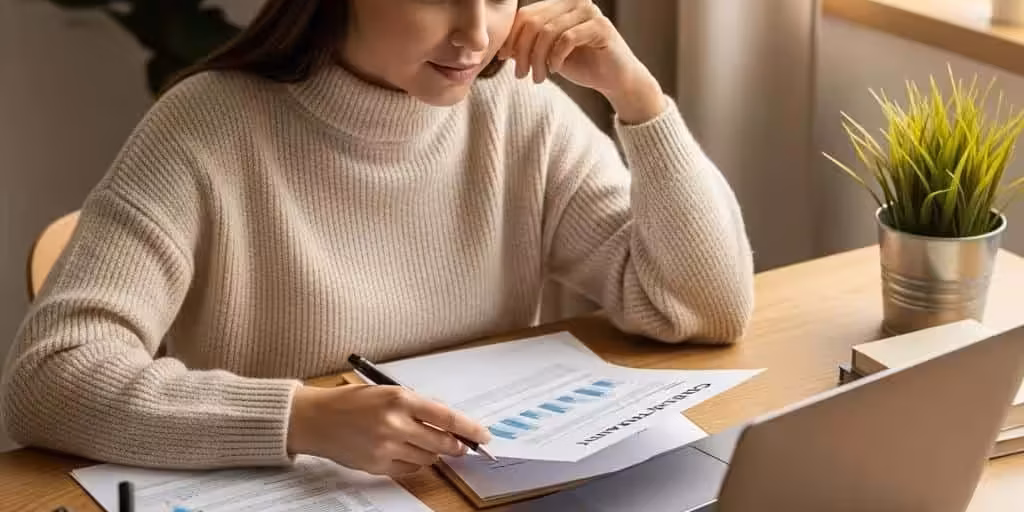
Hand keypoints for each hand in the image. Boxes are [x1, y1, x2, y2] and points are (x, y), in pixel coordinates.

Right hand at [287, 384, 490, 475]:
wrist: (315, 419)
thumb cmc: (350, 402)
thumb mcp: (386, 392)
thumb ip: (416, 406)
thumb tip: (447, 422)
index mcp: (399, 399)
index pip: (447, 417)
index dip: (470, 428)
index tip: (483, 435)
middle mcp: (395, 423)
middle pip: (442, 442)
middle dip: (456, 445)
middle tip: (461, 445)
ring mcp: (386, 447)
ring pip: (428, 458)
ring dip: (432, 453)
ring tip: (419, 442)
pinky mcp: (377, 465)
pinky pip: (409, 469)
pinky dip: (414, 463)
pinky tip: (404, 452)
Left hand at [498, 0, 664, 122]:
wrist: (614, 79)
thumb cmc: (581, 65)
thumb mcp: (547, 55)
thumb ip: (528, 46)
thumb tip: (500, 48)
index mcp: (560, 4)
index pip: (525, 15)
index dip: (511, 37)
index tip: (504, 59)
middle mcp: (574, 1)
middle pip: (533, 22)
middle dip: (522, 51)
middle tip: (520, 74)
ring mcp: (589, 11)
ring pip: (548, 31)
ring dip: (538, 59)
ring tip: (538, 78)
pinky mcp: (601, 27)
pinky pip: (566, 39)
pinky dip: (556, 58)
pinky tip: (555, 70)